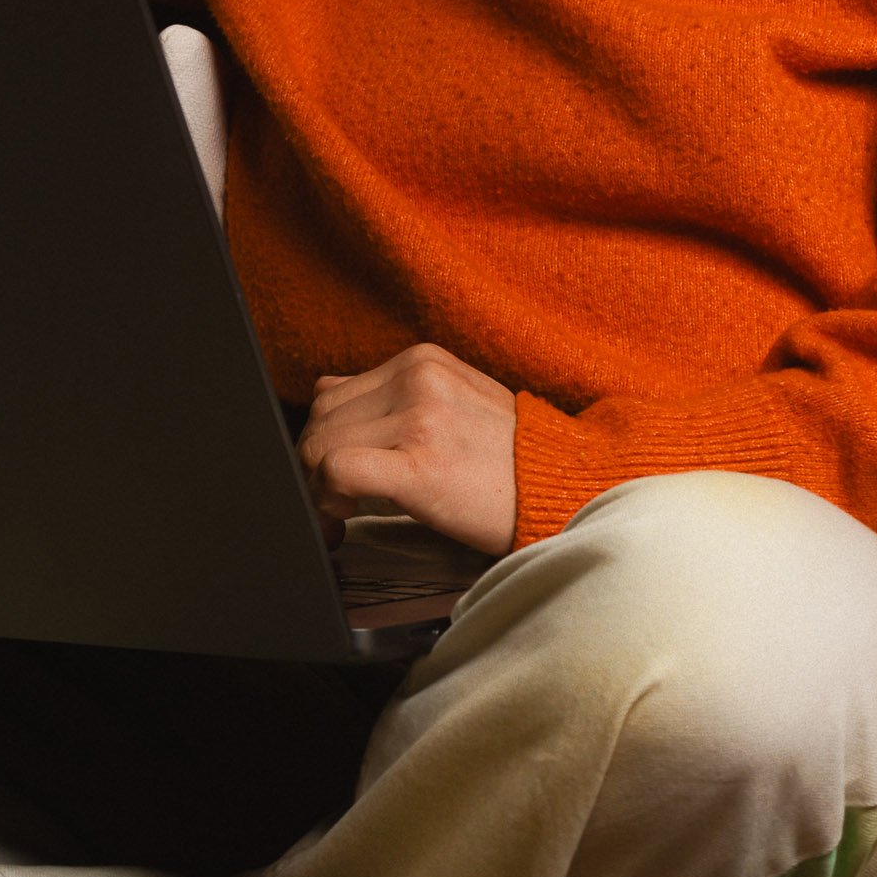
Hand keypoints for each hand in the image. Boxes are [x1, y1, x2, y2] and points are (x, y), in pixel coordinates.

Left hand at [298, 343, 519, 556]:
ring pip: (319, 445)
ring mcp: (419, 418)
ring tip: (343, 511)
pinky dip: (326, 498)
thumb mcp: (455, 399)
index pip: (331, 395)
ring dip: (318, 486)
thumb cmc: (509, 455)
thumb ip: (393, 393)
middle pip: (320, 421)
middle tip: (334, 502)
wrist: (563, 485)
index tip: (332, 478)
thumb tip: (326, 393)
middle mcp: (417, 379)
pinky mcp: (419, 463)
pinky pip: (338, 471)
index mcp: (421, 361)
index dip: (322, 441)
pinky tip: (345, 516)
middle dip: (314, 467)